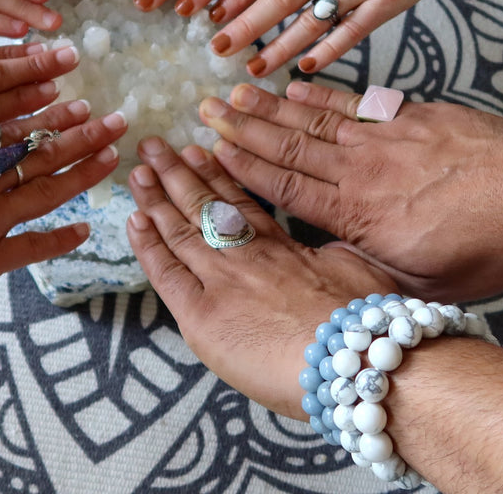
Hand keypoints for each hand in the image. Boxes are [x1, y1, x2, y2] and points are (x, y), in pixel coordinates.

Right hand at [0, 99, 127, 310]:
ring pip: (45, 188)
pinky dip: (62, 237)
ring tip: (112, 156)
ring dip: (83, 172)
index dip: (50, 117)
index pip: (12, 129)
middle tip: (116, 120)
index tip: (78, 104)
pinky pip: (33, 246)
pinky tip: (86, 229)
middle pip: (40, 152)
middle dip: (83, 134)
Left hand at [126, 136, 393, 418]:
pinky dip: (147, 245)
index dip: (218, 177)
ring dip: (155, 197)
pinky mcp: (200, 312)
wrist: (351, 357)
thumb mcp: (362, 273)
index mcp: (285, 248)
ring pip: (180, 230)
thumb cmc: (368, 324)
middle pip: (204, 206)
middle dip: (177, 173)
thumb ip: (337, 258)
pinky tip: (133, 220)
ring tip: (138, 169)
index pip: (241, 205)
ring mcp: (221, 280)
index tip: (201, 152)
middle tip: (155, 146)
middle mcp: (247, 256)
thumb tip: (337, 252)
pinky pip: (166, 272)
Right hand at [198, 81, 502, 300]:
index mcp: (358, 216)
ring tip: (234, 92)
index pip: (287, 189)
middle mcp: (360, 171)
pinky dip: (322, 95)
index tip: (211, 150)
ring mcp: (383, 139)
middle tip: (205, 110)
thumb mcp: (422, 282)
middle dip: (242, 129)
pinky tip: (295, 87)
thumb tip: (324, 264)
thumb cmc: (488, 247)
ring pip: (313, 122)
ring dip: (270, 107)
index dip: (245, 169)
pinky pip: (354, 104)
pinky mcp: (410, 117)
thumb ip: (366, 268)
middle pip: (289, 148)